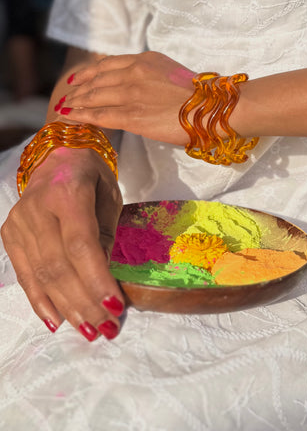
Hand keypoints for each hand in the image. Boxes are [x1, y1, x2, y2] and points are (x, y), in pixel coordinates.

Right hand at [1, 148, 123, 340]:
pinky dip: (41, 300)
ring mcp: (18, 223)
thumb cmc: (91, 176)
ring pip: (42, 275)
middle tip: (106, 328)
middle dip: (84, 302)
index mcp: (67, 193)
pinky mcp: (10, 234)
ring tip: (89, 330)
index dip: (96, 280)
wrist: (56, 156)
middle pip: (59, 266)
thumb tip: (102, 280)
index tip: (115, 308)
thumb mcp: (109, 198)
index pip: (80, 245)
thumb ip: (106, 236)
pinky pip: (25, 274)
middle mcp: (37, 209)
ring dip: (67, 308)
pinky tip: (57, 321)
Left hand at [54, 51, 195, 145]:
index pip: (108, 64)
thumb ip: (151, 76)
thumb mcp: (171, 74)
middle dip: (77, 89)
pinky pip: (99, 115)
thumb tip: (141, 88)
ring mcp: (131, 93)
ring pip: (94, 96)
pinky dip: (81, 115)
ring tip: (63, 108)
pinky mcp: (132, 115)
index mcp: (145, 60)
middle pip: (96, 80)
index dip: (89, 72)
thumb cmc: (200, 96)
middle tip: (65, 97)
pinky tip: (70, 116)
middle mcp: (134, 72)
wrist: (212, 108)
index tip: (78, 78)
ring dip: (75, 102)